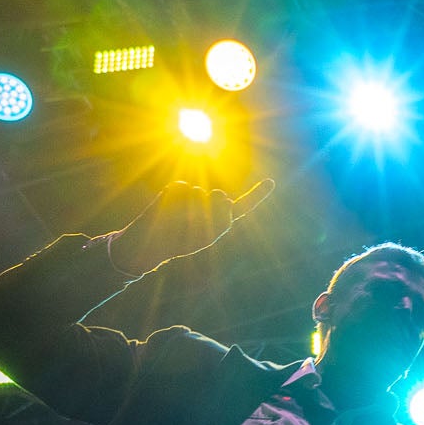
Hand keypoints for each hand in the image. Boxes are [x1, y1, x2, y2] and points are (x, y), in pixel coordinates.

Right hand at [110, 178, 274, 276]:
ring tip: (177, 219)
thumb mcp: (206, 235)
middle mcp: (210, 206)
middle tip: (195, 222)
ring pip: (199, 193)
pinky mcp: (177, 189)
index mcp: (220, 221)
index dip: (258, 194)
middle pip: (221, 197)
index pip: (243, 207)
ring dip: (189, 207)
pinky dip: (175, 198)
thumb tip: (223, 196)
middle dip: (212, 207)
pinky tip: (167, 207)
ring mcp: (193, 196)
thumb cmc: (180, 242)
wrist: (151, 241)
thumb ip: (221, 216)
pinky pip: (182, 187)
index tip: (272, 182)